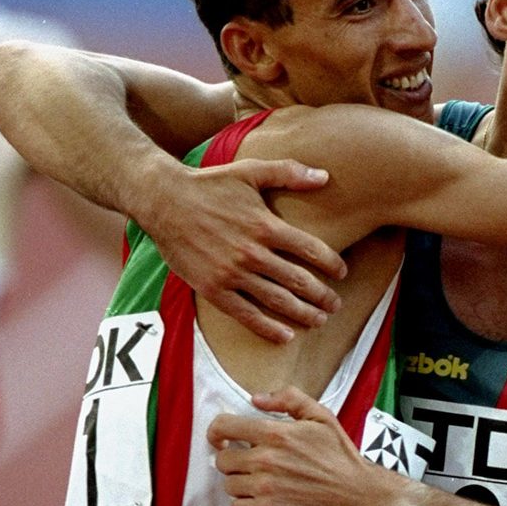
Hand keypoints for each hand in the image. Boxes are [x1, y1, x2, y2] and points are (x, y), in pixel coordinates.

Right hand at [131, 157, 343, 342]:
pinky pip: (246, 314)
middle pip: (299, 280)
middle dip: (323, 296)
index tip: (342, 273)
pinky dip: (268, 328)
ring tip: (320, 320)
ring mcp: (233, 273)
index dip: (332, 264)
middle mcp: (253, 252)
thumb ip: (288, 172)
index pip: (311, 249)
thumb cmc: (209, 184)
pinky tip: (286, 336)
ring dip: (303, 313)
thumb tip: (324, 176)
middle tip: (336, 305)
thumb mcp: (250, 170)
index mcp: (265, 225)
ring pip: (277, 301)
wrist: (164, 200)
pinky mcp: (214, 289)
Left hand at [206, 387, 400, 505]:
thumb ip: (288, 399)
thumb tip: (256, 399)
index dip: (217, 432)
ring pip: (229, 485)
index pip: (224, 427)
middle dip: (234, 460)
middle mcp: (266, 461)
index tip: (222, 439)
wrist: (357, 495)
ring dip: (240, 484)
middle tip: (251, 464)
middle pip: (222, 460)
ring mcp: (265, 489)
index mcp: (276, 434)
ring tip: (261, 483)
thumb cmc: (340, 457)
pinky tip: (262, 499)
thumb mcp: (321, 417)